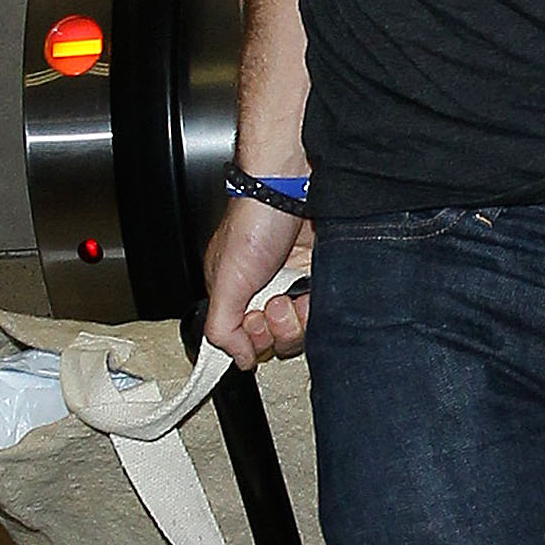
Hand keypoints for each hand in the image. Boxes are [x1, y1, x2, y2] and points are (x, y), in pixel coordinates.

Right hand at [203, 191, 309, 362]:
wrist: (294, 187)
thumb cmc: (255, 220)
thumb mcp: (226, 278)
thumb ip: (222, 325)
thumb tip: (237, 358)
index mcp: (234, 293)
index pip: (244, 340)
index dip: (252, 340)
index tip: (255, 323)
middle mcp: (264, 291)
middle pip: (275, 340)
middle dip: (277, 329)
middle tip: (275, 304)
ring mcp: (293, 285)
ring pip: (300, 328)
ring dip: (298, 319)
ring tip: (294, 295)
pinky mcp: (319, 278)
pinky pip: (323, 310)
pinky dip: (319, 307)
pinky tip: (312, 291)